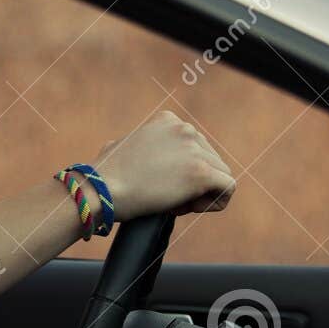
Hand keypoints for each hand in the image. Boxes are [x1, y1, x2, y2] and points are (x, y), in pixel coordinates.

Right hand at [93, 111, 234, 221]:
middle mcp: (185, 129)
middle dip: (192, 182)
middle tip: (165, 195)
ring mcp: (195, 150)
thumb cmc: (104, 176)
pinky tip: (187, 207)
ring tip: (172, 201)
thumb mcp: (123, 146)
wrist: (101, 190)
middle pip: (211, 161)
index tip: (160, 182)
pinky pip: (227, 189)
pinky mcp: (202, 173)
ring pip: (221, 176)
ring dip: (200, 193)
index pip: (195, 147)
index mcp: (168, 120)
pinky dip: (213, 203)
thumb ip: (144, 146)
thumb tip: (149, 160)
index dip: (181, 169)